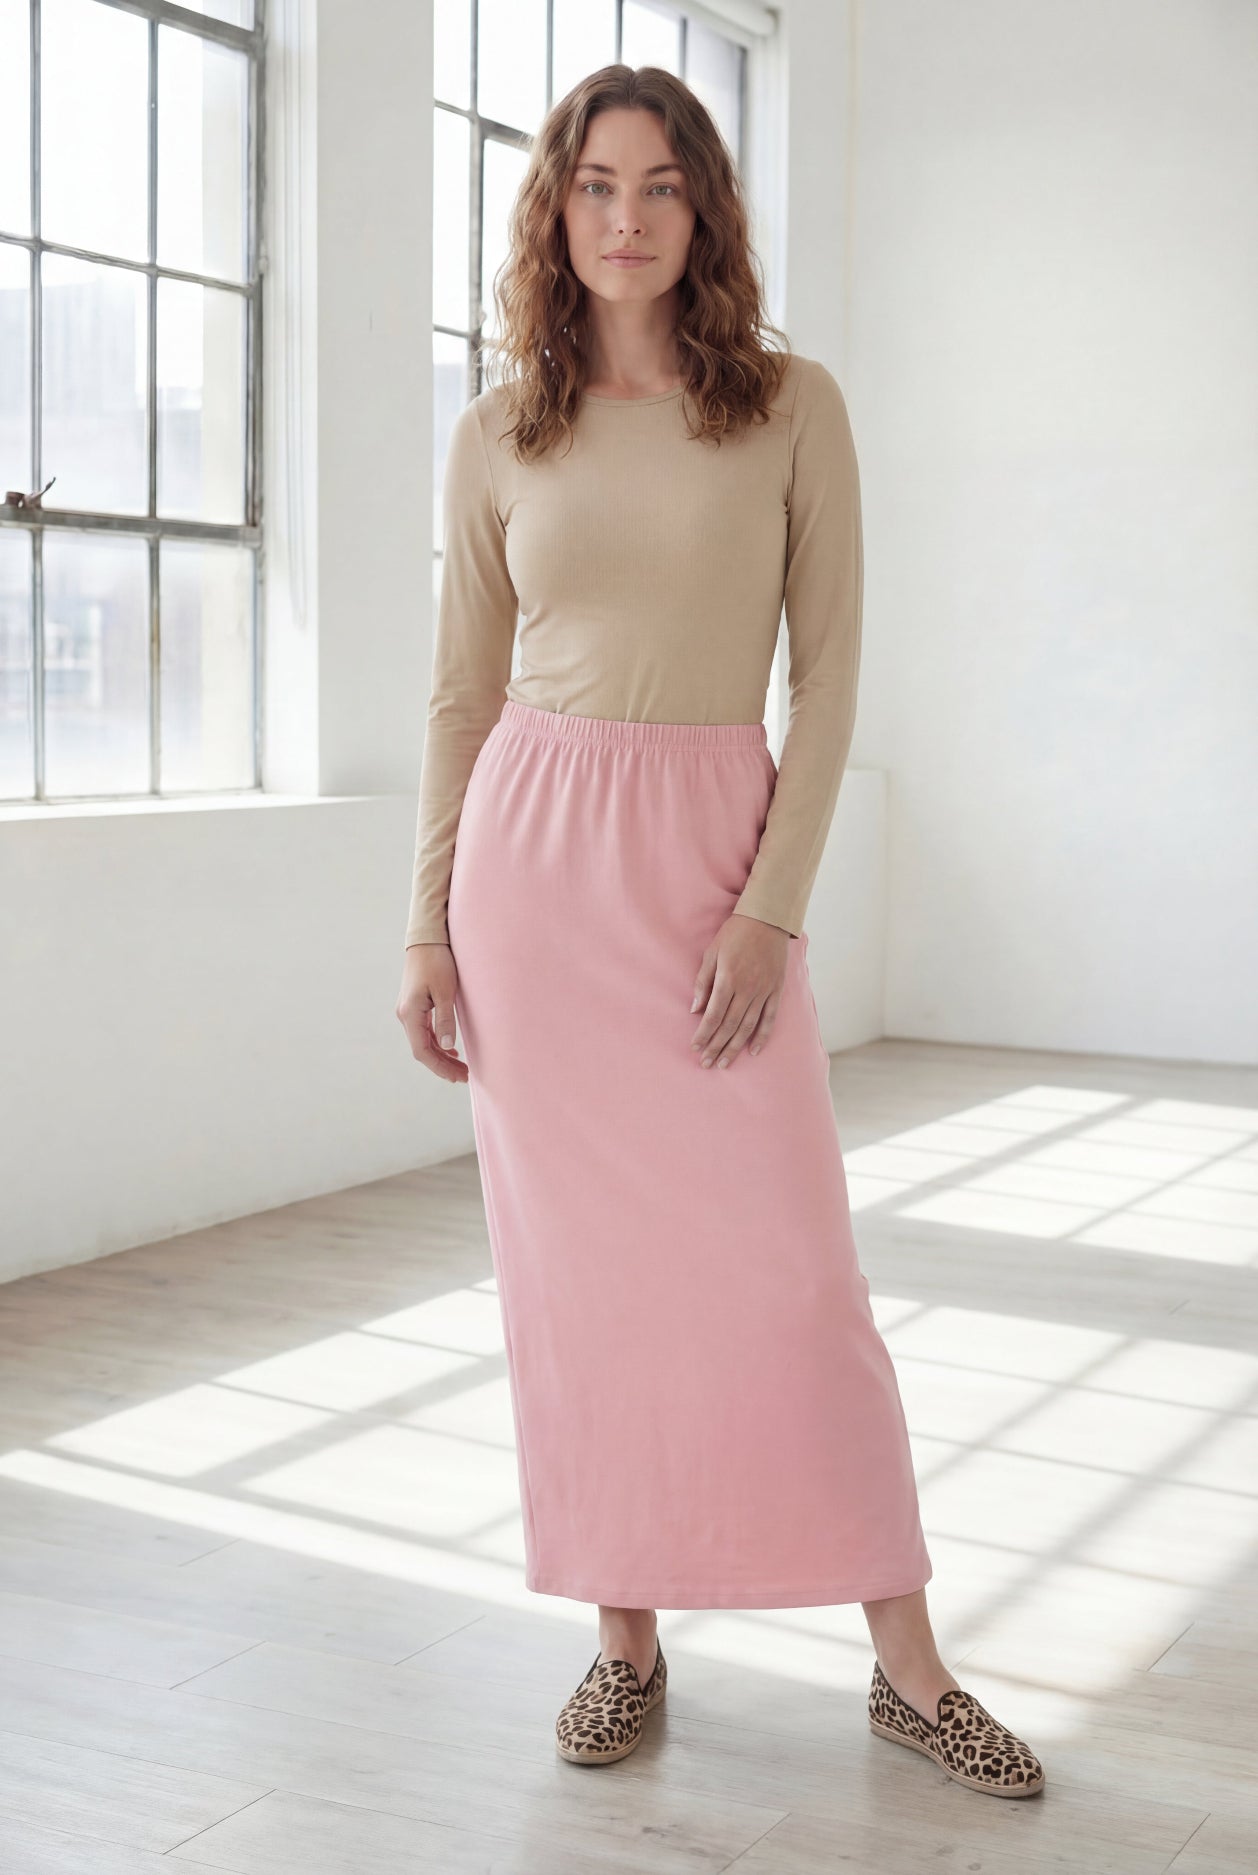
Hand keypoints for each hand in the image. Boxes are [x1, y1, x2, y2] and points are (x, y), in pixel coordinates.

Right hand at [396, 942, 468, 1082]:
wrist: (427, 939)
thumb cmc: (437, 961)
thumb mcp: (445, 991)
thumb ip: (445, 1021)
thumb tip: (447, 1048)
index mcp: (410, 1014)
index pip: (422, 1051)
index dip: (440, 1067)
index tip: (459, 1076)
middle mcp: (405, 1015)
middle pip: (422, 1050)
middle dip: (442, 1065)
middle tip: (464, 1076)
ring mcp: (408, 1011)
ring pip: (423, 1042)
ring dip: (440, 1056)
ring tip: (460, 1067)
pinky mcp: (414, 1006)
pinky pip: (424, 1031)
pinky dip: (436, 1043)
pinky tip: (450, 1050)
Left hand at [690, 913, 790, 1069]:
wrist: (767, 920)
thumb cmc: (734, 934)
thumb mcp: (711, 953)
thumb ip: (703, 983)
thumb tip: (694, 1010)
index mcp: (728, 979)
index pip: (713, 1015)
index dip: (703, 1034)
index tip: (695, 1048)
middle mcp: (746, 989)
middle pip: (729, 1026)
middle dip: (716, 1047)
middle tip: (706, 1064)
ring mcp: (763, 991)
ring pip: (747, 1026)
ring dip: (735, 1047)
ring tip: (724, 1063)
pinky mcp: (776, 990)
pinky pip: (769, 1018)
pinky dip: (762, 1036)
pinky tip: (753, 1050)